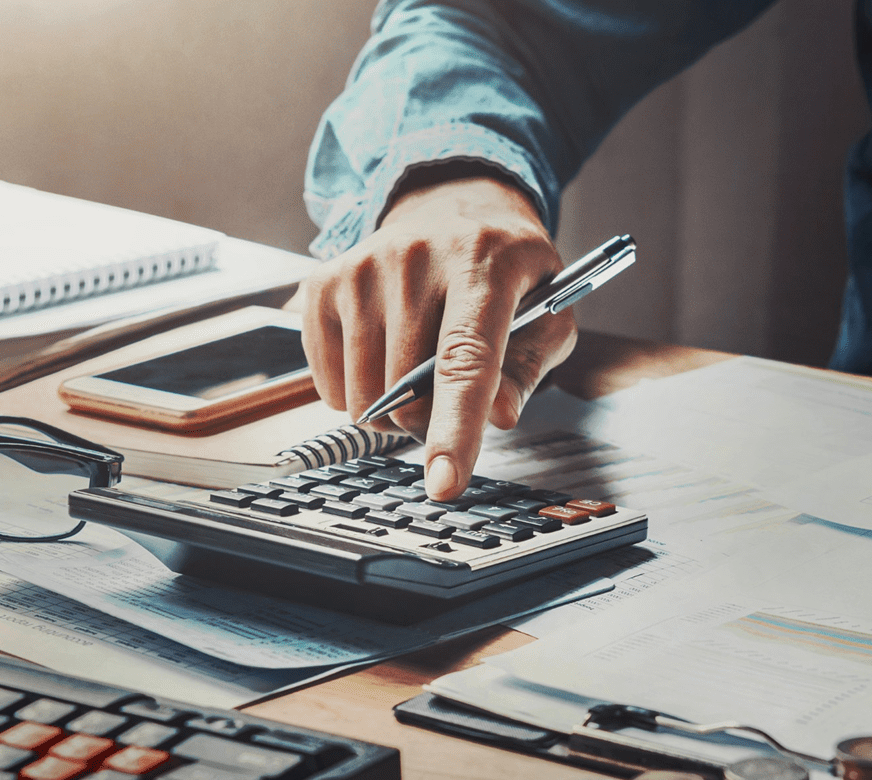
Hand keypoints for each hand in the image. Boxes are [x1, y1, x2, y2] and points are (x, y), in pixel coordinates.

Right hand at [288, 175, 574, 499]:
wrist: (454, 205)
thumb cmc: (509, 271)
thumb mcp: (548, 312)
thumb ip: (529, 367)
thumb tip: (499, 417)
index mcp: (485, 264)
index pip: (466, 359)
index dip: (457, 429)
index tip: (445, 483)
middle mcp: (416, 258)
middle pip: (409, 392)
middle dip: (432, 419)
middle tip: (452, 391)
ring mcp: (362, 268)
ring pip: (364, 396)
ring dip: (394, 409)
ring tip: (419, 367)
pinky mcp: (323, 283)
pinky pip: (329, 384)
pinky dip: (357, 393)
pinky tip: (384, 355)